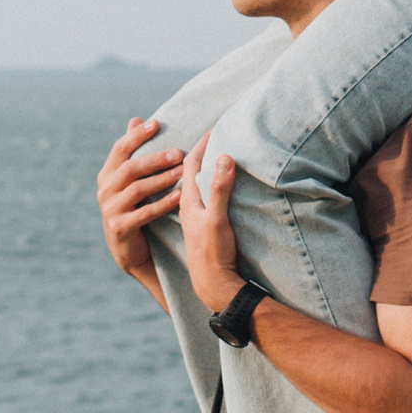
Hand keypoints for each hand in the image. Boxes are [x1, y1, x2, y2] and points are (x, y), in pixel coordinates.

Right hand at [97, 120, 183, 283]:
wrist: (128, 250)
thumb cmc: (134, 207)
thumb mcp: (130, 181)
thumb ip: (133, 153)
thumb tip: (136, 119)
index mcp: (107, 175)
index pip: (119, 149)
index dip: (136, 136)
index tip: (156, 123)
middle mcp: (104, 190)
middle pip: (130, 168)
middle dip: (155, 159)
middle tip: (178, 153)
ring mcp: (110, 210)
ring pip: (137, 189)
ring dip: (161, 179)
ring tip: (182, 173)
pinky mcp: (120, 227)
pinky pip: (144, 213)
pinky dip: (162, 204)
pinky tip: (179, 197)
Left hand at [178, 133, 243, 309]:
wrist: (213, 285)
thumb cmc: (213, 253)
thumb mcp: (217, 219)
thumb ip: (219, 188)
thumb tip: (223, 156)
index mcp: (188, 201)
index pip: (190, 164)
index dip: (202, 143)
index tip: (212, 127)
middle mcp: (188, 206)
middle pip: (190, 172)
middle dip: (200, 151)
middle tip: (211, 133)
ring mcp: (195, 217)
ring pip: (195, 184)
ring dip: (203, 167)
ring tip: (213, 154)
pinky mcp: (204, 226)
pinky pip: (203, 197)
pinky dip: (208, 184)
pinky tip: (215, 185)